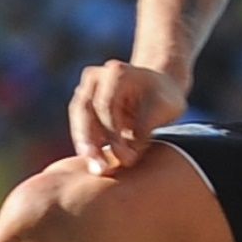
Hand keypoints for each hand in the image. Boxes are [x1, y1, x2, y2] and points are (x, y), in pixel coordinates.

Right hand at [68, 60, 186, 173]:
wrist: (158, 88)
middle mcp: (96, 77)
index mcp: (117, 72)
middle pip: (85, 110)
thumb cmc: (163, 98)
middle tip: (100, 168)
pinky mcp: (83, 105)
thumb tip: (126, 158)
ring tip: (96, 169)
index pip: (106, 105)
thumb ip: (144, 130)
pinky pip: (80, 126)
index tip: (126, 158)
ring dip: (86, 145)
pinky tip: (94, 162)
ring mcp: (86, 89)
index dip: (113, 134)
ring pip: (78, 119)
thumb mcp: (163, 110)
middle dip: (91, 142)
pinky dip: (87, 144)